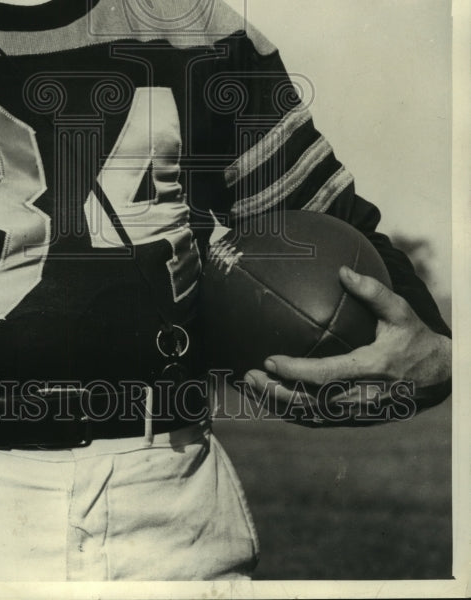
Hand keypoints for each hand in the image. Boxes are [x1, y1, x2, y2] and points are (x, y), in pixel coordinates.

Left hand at [242, 266, 450, 425]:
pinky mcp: (357, 418)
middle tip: (248, 376)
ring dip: (278, 404)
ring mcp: (359, 411)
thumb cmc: (416, 339)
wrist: (441, 377)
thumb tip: (343, 270)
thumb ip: (373, 292)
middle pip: (311, 402)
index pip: (326, 376)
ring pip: (312, 415)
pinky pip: (320, 419)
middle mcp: (362, 396)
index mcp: (370, 369)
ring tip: (250, 387)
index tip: (269, 360)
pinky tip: (272, 398)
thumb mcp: (401, 312)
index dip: (295, 372)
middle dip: (276, 393)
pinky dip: (293, 411)